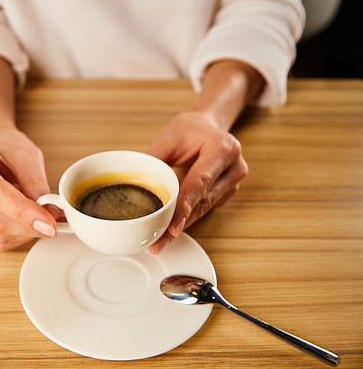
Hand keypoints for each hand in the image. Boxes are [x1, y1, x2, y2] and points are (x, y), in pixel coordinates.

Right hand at [0, 128, 56, 250]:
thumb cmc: (2, 147)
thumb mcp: (25, 154)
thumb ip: (36, 182)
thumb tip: (49, 212)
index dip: (21, 211)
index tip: (48, 222)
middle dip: (28, 225)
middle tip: (55, 223)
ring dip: (24, 232)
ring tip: (42, 219)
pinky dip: (16, 237)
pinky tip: (26, 224)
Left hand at [148, 110, 247, 253]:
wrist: (206, 126)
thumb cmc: (188, 130)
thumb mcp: (167, 139)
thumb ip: (154, 162)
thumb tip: (135, 187)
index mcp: (222, 148)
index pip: (200, 183)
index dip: (185, 207)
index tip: (172, 228)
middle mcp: (234, 165)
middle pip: (204, 202)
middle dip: (180, 224)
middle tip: (159, 242)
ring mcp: (234, 180)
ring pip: (205, 209)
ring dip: (183, 224)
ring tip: (160, 240)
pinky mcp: (228, 191)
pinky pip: (206, 207)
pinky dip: (188, 217)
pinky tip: (171, 227)